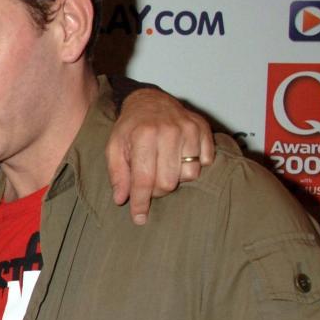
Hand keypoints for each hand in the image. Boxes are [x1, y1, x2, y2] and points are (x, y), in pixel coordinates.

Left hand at [107, 88, 213, 224]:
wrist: (150, 101)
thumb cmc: (130, 127)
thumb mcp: (114, 147)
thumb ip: (117, 173)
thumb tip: (121, 199)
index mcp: (144, 135)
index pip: (144, 179)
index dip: (141, 202)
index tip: (139, 218)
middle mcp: (169, 131)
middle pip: (168, 182)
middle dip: (156, 190)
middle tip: (148, 182)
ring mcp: (190, 130)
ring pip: (189, 174)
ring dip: (175, 178)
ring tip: (163, 167)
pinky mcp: (204, 130)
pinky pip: (205, 162)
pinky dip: (193, 165)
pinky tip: (179, 157)